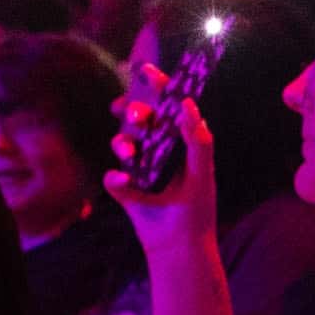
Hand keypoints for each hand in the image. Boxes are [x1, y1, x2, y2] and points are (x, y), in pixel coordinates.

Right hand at [111, 44, 219, 245]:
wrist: (180, 245)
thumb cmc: (197, 207)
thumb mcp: (202, 173)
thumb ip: (197, 141)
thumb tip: (188, 105)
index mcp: (179, 141)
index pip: (167, 108)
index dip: (157, 87)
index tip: (145, 69)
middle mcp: (157, 150)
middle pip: (138, 120)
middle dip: (133, 111)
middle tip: (136, 116)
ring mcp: (138, 167)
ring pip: (121, 142)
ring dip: (122, 143)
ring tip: (129, 154)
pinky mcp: (124, 188)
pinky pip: (112, 177)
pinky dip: (116, 179)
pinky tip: (125, 184)